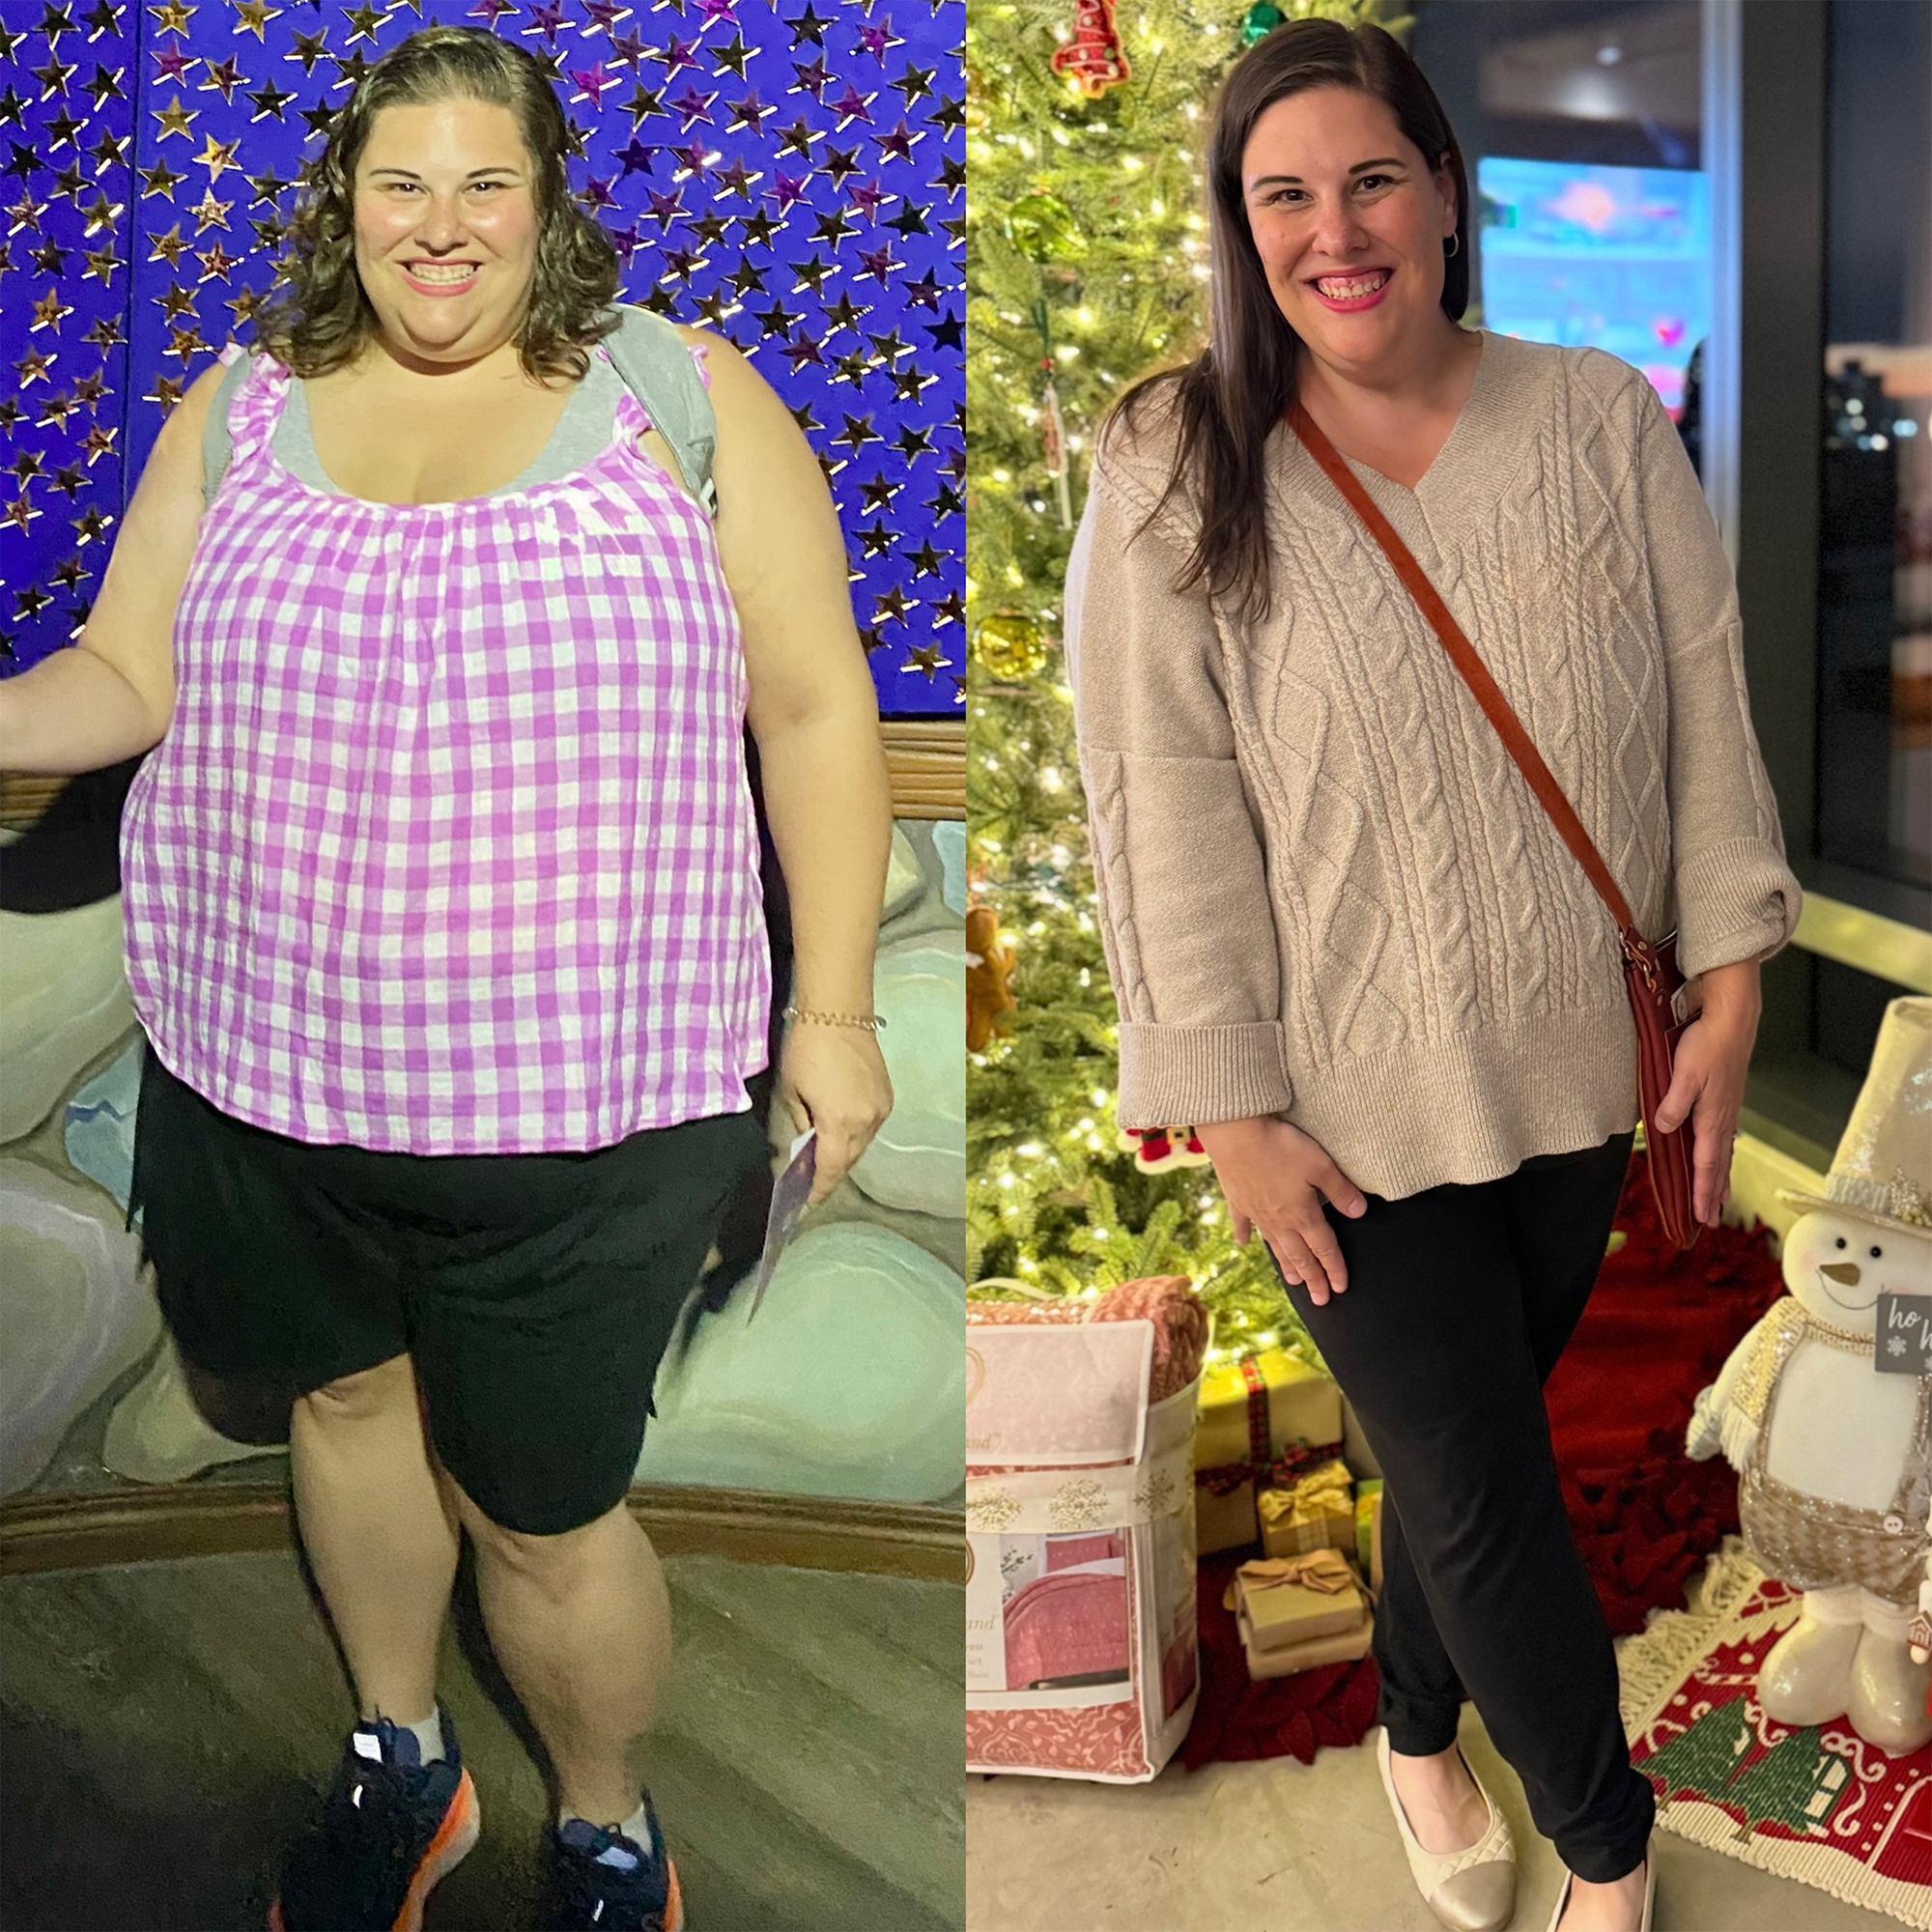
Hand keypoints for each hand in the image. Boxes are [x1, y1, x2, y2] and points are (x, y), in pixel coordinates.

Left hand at [777, 1022, 892, 1205]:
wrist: (838, 1013)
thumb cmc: (807, 1050)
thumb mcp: (792, 1092)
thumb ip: (803, 1124)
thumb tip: (809, 1141)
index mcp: (841, 1124)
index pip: (831, 1169)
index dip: (820, 1188)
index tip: (810, 1202)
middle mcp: (867, 1122)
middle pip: (849, 1160)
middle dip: (831, 1171)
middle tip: (812, 1178)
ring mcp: (881, 1109)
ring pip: (862, 1144)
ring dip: (844, 1152)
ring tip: (824, 1152)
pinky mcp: (887, 1096)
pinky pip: (871, 1126)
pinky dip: (855, 1133)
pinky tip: (841, 1129)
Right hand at [1193, 1115, 1366, 1305]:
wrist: (1235, 1133)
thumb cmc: (1281, 1147)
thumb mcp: (1321, 1165)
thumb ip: (1341, 1191)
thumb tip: (1360, 1213)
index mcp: (1302, 1215)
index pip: (1325, 1248)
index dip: (1335, 1269)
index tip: (1341, 1287)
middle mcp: (1279, 1221)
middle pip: (1301, 1256)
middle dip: (1313, 1278)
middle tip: (1321, 1300)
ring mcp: (1256, 1213)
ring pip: (1275, 1246)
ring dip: (1286, 1265)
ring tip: (1293, 1282)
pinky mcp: (1237, 1199)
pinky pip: (1242, 1224)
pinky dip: (1244, 1236)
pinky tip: (1245, 1245)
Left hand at [1652, 959, 1760, 1227]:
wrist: (1732, 1019)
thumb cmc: (1707, 1044)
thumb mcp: (1684, 1074)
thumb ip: (1675, 1104)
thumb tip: (1665, 1130)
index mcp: (1712, 1118)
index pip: (1707, 1165)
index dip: (1703, 1192)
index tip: (1700, 1216)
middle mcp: (1723, 1118)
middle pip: (1718, 1165)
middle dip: (1713, 1193)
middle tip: (1708, 1220)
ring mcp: (1727, 1109)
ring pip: (1722, 1151)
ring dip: (1719, 1177)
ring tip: (1718, 1198)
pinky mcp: (1726, 1098)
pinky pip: (1723, 1136)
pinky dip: (1721, 1154)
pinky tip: (1719, 1155)